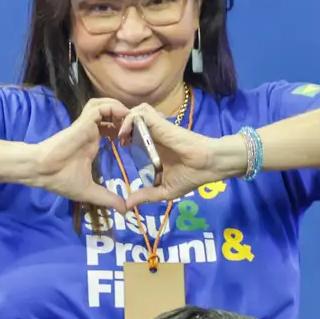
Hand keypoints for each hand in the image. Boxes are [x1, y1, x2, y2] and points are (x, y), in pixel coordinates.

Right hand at [25, 99, 129, 211]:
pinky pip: (100, 107)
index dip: (124, 131)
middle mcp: (91, 131)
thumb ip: (107, 198)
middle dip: (126, 118)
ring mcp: (86, 125)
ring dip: (119, 109)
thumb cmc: (60, 179)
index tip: (133, 141)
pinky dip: (113, 108)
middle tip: (137, 129)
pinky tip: (123, 117)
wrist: (42, 171)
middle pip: (111, 113)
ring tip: (130, 120)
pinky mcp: (83, 122)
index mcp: (92, 143)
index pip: (111, 128)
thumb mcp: (89, 191)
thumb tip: (124, 210)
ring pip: (105, 105)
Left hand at [118, 104, 235, 205]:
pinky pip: (141, 113)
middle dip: (117, 126)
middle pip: (130, 121)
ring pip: (134, 113)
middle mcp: (153, 136)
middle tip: (112, 139)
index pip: (133, 135)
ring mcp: (156, 128)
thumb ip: (146, 195)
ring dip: (123, 121)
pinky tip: (125, 133)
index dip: (122, 138)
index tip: (115, 149)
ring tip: (119, 136)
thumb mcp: (164, 190)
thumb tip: (128, 206)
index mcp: (152, 148)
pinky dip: (130, 119)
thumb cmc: (190, 176)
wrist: (208, 166)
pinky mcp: (160, 123)